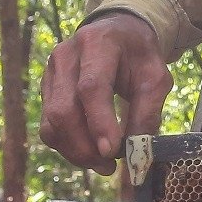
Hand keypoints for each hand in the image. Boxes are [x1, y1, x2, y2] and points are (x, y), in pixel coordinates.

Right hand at [39, 12, 171, 175]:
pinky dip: (67, 146)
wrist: (117, 34)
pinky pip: (48, 126)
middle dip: (85, 146)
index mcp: (97, 42)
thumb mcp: (156, 76)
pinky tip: (89, 153)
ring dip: (75, 151)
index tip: (112, 152)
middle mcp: (66, 55)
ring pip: (52, 122)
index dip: (99, 122)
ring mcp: (50, 72)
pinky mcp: (45, 90)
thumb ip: (148, 111)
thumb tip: (137, 150)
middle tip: (110, 166)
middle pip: (64, 109)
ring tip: (103, 164)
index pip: (91, 86)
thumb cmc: (138, 56)